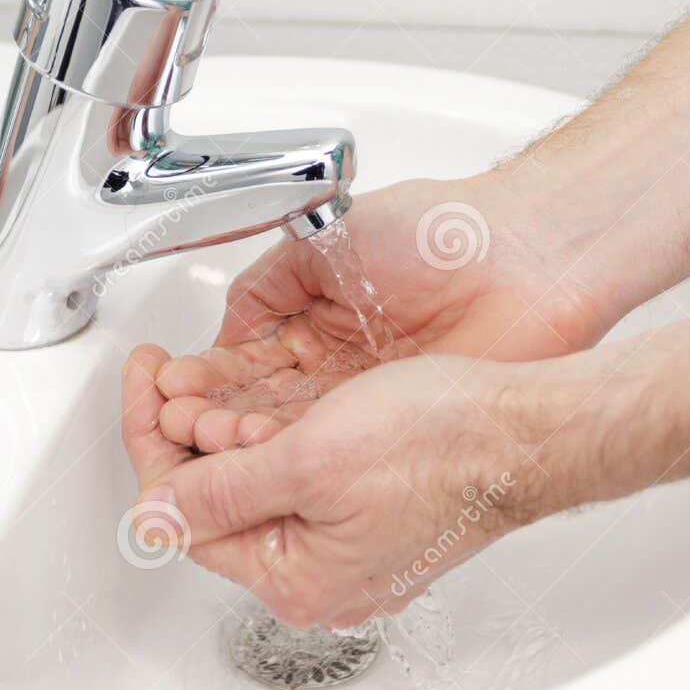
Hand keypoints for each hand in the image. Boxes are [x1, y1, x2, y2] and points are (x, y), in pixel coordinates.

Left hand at [124, 345, 545, 628]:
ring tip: (214, 378)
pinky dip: (271, 441)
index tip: (145, 383)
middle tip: (169, 372)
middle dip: (184, 435)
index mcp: (297, 581)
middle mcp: (321, 581)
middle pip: (216, 506)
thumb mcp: (310, 459)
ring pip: (255, 491)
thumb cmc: (445, 445)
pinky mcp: (373, 523)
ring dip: (225, 432)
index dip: (150, 442)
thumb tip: (154, 516)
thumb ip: (221, 491)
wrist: (528, 433)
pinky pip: (298, 486)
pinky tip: (269, 403)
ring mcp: (349, 554)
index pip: (184, 516)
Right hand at [152, 173, 615, 451]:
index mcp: (314, 324)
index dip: (201, 380)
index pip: (241, 366)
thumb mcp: (325, 240)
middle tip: (169, 424)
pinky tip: (250, 455)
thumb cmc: (444, 233)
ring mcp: (365, 406)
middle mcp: (335, 371)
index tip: (165, 388)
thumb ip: (265, 287)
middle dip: (206, 419)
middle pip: (253, 410)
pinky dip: (287, 456)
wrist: (525, 258)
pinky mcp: (396, 431)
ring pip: (285, 438)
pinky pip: (330, 454)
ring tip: (196, 441)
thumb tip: (222, 330)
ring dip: (237, 443)